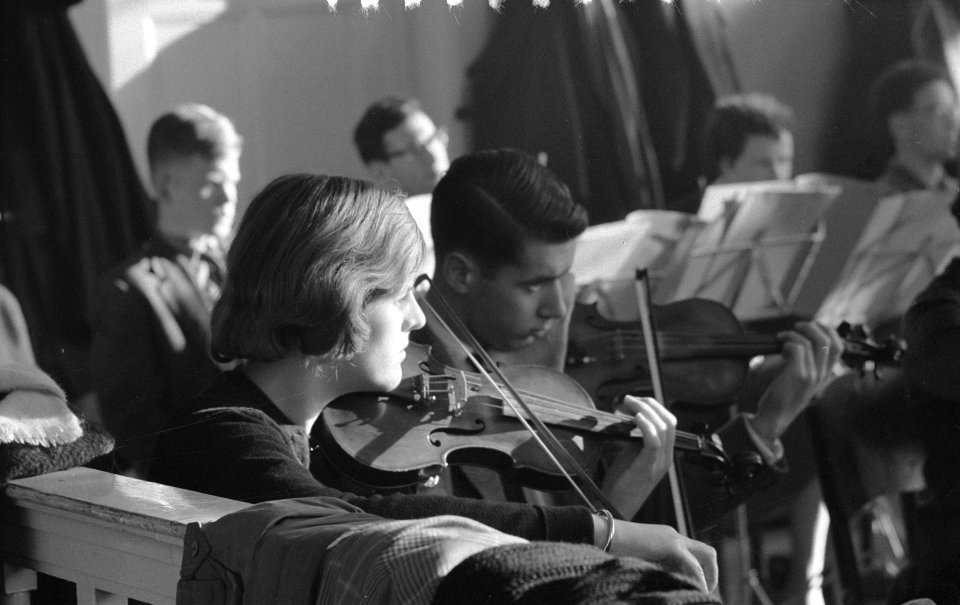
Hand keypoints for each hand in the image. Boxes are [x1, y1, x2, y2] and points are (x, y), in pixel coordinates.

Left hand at [601, 396, 675, 518]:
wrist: (616, 509)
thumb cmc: (620, 484)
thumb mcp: (631, 456)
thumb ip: (635, 440)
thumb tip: (629, 418)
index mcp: (664, 454)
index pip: (669, 422)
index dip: (653, 406)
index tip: (634, 401)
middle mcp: (666, 458)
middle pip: (669, 421)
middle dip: (650, 404)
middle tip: (628, 399)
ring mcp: (659, 463)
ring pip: (663, 427)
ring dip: (644, 410)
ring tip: (626, 404)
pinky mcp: (647, 468)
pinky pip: (654, 441)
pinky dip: (645, 425)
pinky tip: (634, 418)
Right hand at [601, 518, 717, 592]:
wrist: (604, 535)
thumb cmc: (614, 551)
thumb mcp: (642, 561)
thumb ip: (659, 568)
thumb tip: (671, 584)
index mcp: (666, 539)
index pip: (694, 554)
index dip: (701, 572)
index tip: (697, 589)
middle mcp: (674, 536)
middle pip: (707, 552)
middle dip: (712, 574)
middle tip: (706, 592)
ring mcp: (673, 538)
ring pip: (704, 556)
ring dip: (708, 578)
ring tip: (703, 594)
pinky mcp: (671, 546)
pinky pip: (693, 565)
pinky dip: (699, 580)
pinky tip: (698, 590)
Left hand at [751, 321, 842, 442]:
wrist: (773, 418)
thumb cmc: (782, 398)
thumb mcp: (801, 381)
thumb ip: (807, 364)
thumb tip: (801, 340)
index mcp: (825, 375)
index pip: (839, 346)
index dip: (828, 331)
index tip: (812, 326)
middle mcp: (823, 375)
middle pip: (828, 340)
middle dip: (811, 326)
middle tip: (796, 327)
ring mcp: (812, 375)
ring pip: (811, 341)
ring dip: (793, 333)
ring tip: (782, 338)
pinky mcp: (799, 375)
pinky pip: (797, 348)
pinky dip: (787, 342)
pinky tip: (779, 349)